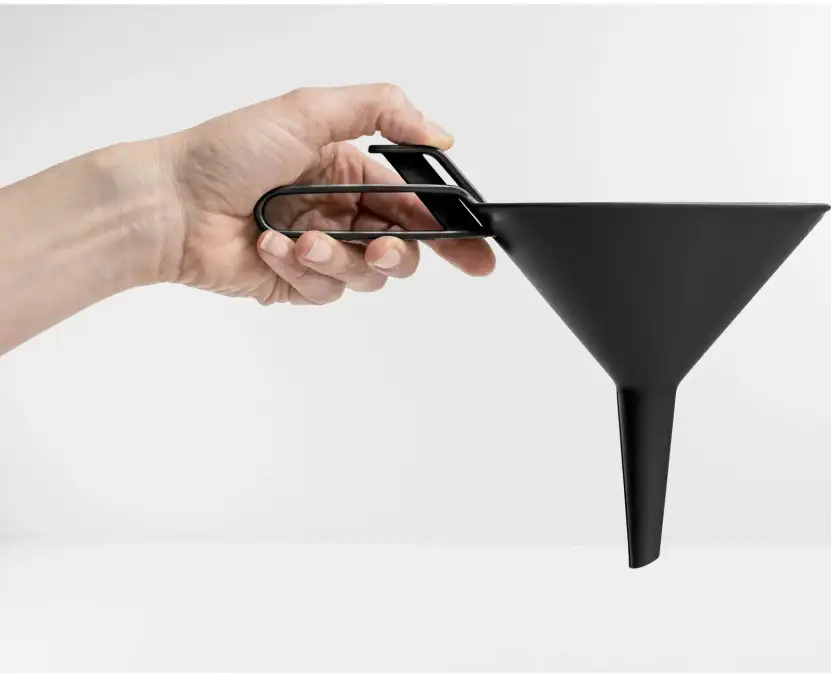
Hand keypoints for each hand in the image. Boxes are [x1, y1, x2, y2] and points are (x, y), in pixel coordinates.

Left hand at [156, 84, 494, 303]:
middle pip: (402, 248)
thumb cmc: (226, 153)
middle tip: (380, 248)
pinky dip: (299, 270)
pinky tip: (270, 247)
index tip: (474, 247)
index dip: (451, 229)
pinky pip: (326, 292)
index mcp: (352, 171)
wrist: (169, 205)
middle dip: (397, 252)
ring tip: (301, 242)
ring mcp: (321, 250)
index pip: (417, 205)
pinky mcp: (297, 283)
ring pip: (367, 276)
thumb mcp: (308, 110)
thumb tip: (440, 133)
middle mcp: (341, 212)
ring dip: (337, 260)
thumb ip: (382, 111)